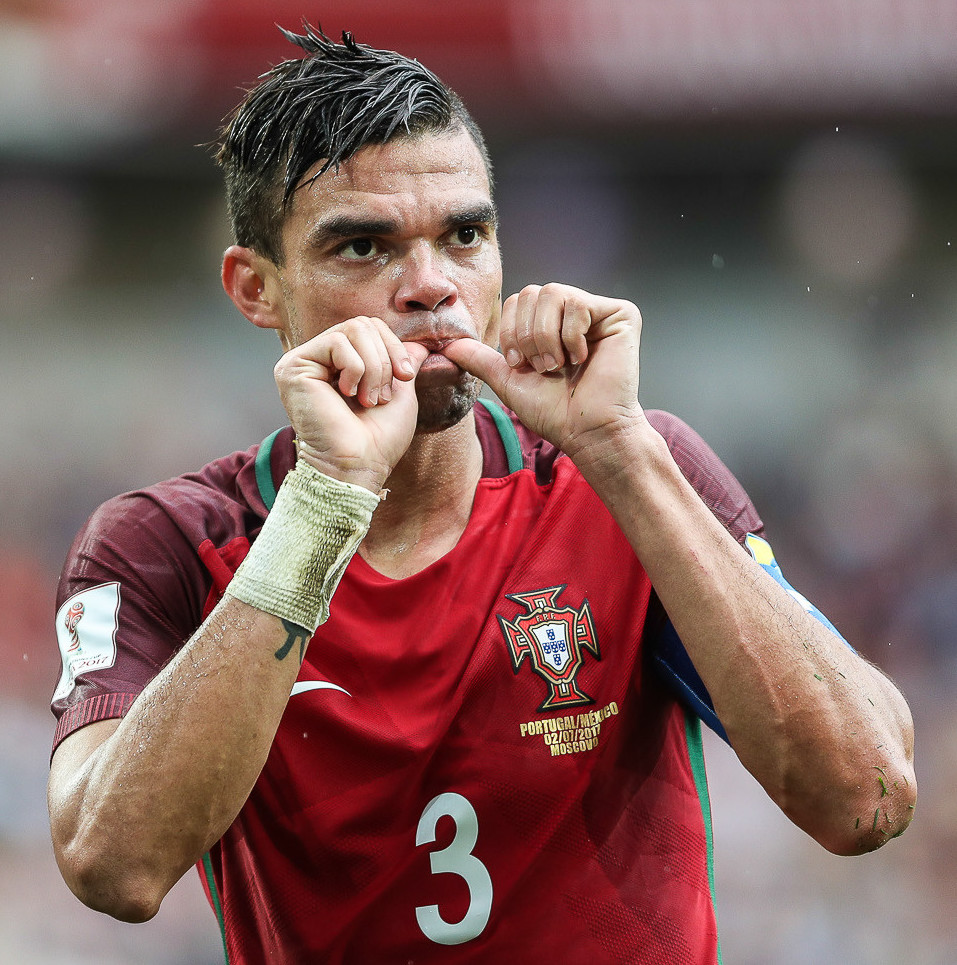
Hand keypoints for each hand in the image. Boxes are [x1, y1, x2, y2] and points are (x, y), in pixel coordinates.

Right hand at [274, 316, 429, 491]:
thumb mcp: (400, 392)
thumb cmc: (379, 439)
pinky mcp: (292, 367)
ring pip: (352, 331)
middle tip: (381, 397)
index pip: (370, 327)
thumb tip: (420, 343)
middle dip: (384, 359)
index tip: (404, 379)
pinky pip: (336, 343)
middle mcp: (317, 359)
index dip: (393, 347)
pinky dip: (355, 370)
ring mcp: (302, 362)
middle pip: (362, 324)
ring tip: (367, 400)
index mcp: (338, 363)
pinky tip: (347, 396)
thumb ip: (403, 362)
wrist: (360, 465)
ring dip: (373, 368)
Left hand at [443, 283, 643, 459]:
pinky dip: (572, 337)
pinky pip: (579, 304)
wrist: (586, 431)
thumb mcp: (509, 381)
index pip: (516, 300)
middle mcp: (573, 313)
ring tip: (560, 365)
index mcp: (550, 324)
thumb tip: (446, 345)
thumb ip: (481, 359)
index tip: (521, 365)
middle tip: (544, 367)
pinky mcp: (621, 314)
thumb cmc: (553, 412)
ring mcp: (598, 312)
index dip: (511, 332)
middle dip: (528, 336)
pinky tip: (584, 360)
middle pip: (532, 292)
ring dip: (547, 338)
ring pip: (553, 293)